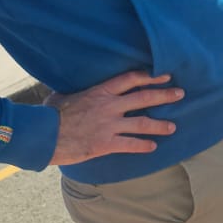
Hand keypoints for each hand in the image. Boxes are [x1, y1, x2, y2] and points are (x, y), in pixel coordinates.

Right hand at [48, 71, 182, 165]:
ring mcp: (109, 125)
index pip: (131, 79)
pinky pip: (131, 144)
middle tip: (180, 94)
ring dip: (160, 124)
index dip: (150, 76)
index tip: (164, 75)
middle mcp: (109, 106)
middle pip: (144, 97)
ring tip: (172, 126)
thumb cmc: (49, 115)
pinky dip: (143, 145)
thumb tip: (69, 90)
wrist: (43, 135)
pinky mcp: (106, 143)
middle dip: (164, 95)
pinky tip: (153, 147)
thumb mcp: (62, 96)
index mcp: (100, 92)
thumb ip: (74, 92)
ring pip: (142, 122)